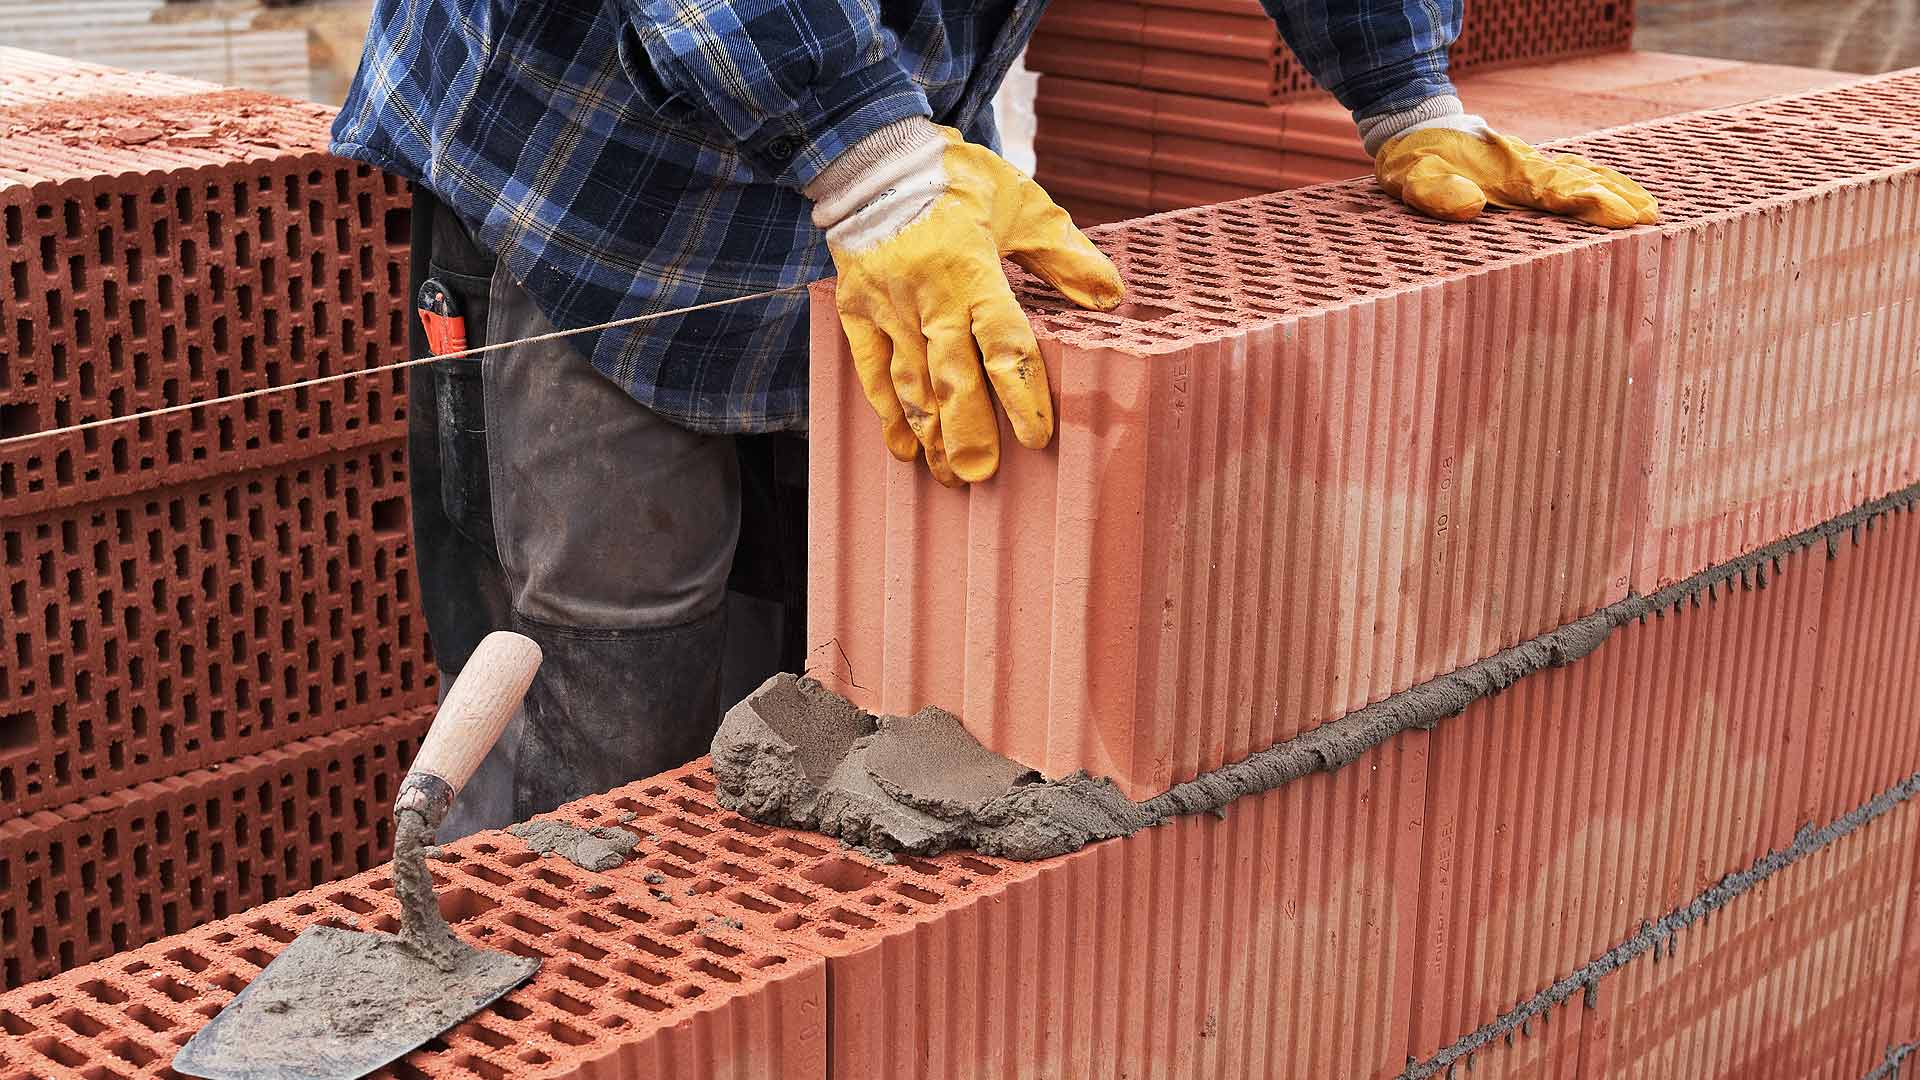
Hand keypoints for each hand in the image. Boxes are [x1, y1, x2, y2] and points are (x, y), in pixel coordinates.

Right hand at [809, 121, 1123, 485]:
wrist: (874, 156)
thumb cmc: (958, 180)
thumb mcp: (1021, 204)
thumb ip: (1064, 255)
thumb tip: (1112, 297)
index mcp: (973, 270)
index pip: (1001, 342)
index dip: (1020, 393)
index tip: (1035, 438)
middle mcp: (927, 295)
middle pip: (951, 375)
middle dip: (967, 430)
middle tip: (982, 476)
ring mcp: (887, 306)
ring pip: (909, 382)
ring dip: (930, 433)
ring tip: (949, 477)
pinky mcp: (856, 310)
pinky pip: (870, 369)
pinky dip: (887, 412)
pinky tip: (905, 449)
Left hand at [1375, 115, 1657, 227]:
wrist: (1415, 127)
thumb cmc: (1414, 159)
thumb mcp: (1414, 177)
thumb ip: (1437, 192)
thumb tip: (1471, 206)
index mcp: (1505, 172)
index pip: (1555, 189)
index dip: (1590, 202)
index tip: (1621, 216)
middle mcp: (1525, 166)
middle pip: (1580, 181)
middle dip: (1616, 199)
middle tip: (1652, 219)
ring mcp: (1529, 164)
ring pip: (1581, 173)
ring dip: (1615, 189)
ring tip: (1648, 209)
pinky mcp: (1526, 167)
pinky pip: (1570, 171)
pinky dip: (1597, 179)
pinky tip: (1615, 191)